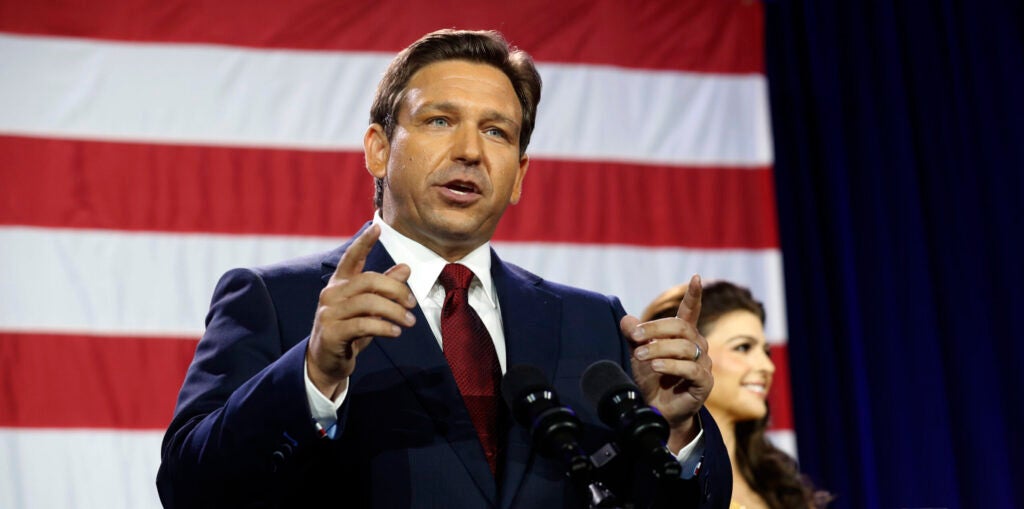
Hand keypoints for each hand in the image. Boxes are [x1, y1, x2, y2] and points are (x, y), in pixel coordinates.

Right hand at [306, 225, 416, 397]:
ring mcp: (329, 313)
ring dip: (395, 312)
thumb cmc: (350, 330)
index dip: (364, 242)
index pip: (352, 257)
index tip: (377, 228)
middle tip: (412, 304)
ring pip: (369, 303)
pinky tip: (396, 332)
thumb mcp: (369, 308)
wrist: (326, 362)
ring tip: (409, 322)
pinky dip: (384, 327)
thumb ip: (385, 288)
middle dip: (396, 290)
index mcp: (340, 283)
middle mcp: (331, 294)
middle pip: (369, 280)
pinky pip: (363, 324)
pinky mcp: (331, 332)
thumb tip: (406, 267)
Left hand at [620, 274, 711, 451]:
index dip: (693, 295)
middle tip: (635, 337)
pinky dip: (671, 365)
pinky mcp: (704, 382)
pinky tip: (655, 366)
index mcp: (684, 336)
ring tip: (640, 356)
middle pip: (681, 327)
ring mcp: (703, 364)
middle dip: (655, 329)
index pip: (691, 312)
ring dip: (658, 348)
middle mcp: (697, 346)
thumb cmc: (651, 380)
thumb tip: (626, 319)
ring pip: (684, 347)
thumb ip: (634, 335)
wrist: (655, 410)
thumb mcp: (638, 354)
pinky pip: (691, 368)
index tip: (695, 278)